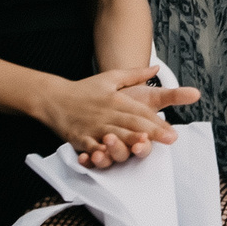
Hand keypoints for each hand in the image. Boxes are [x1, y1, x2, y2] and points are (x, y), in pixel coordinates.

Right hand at [36, 66, 196, 166]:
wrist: (54, 98)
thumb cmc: (85, 89)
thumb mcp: (111, 77)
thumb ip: (135, 74)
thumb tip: (156, 68)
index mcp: (117, 99)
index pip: (141, 112)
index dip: (158, 121)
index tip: (172, 130)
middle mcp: (107, 113)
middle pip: (132, 124)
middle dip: (151, 132)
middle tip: (169, 139)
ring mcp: (93, 126)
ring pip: (114, 135)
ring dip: (128, 141)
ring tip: (143, 146)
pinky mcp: (79, 137)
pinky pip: (91, 146)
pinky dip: (99, 152)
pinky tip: (108, 156)